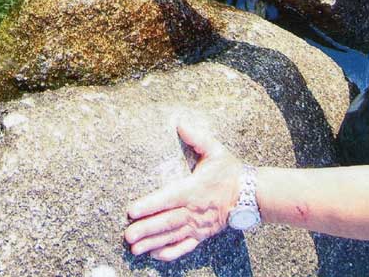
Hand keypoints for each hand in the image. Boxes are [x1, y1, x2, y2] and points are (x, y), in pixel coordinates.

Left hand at [124, 121, 242, 261]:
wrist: (251, 194)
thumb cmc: (230, 171)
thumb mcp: (216, 150)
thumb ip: (197, 138)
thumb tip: (180, 123)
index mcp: (194, 189)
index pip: (168, 198)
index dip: (150, 205)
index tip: (132, 210)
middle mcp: (194, 210)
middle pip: (167, 222)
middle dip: (146, 229)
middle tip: (127, 235)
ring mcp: (199, 226)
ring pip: (172, 236)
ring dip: (153, 243)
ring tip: (134, 249)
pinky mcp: (203, 235)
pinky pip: (185, 247)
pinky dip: (170, 252)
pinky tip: (155, 255)